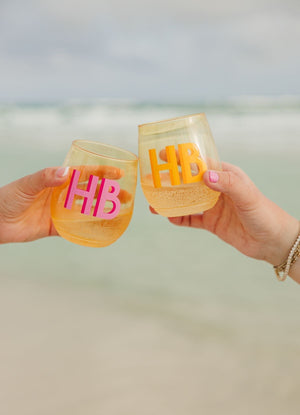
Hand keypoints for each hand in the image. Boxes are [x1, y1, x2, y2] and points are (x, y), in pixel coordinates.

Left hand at [0, 165, 125, 243]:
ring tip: (119, 211)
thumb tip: (65, 172)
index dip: (101, 173)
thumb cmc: (8, 198)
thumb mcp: (26, 185)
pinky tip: (102, 229)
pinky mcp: (55, 228)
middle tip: (126, 196)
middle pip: (89, 192)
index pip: (83, 174)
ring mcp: (59, 211)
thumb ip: (45, 178)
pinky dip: (88, 229)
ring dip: (102, 210)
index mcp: (56, 180)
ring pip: (86, 210)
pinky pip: (75, 229)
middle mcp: (61, 194)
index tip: (118, 173)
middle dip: (108, 193)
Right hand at [151, 162, 298, 268]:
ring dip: (171, 201)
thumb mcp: (248, 196)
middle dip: (171, 181)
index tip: (164, 155)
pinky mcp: (211, 223)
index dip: (182, 159)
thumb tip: (205, 175)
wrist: (272, 242)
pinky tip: (168, 217)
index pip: (200, 163)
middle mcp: (217, 189)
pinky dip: (178, 218)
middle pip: (189, 182)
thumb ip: (228, 184)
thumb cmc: (265, 214)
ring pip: (186, 201)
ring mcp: (213, 207)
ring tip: (154, 203)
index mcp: (226, 176)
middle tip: (152, 179)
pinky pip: (190, 219)